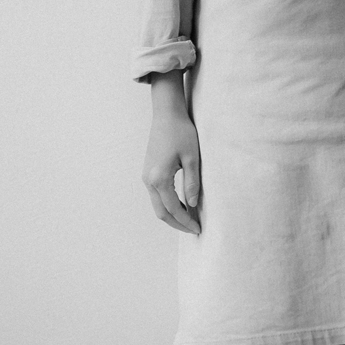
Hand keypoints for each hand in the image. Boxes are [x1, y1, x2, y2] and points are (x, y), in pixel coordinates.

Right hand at [143, 75, 200, 234]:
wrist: (166, 114)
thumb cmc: (181, 133)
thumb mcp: (192, 158)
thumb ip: (192, 183)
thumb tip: (192, 205)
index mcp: (159, 178)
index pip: (173, 209)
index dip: (186, 221)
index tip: (198, 229)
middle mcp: (149, 180)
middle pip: (161, 212)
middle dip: (177, 224)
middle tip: (194, 229)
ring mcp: (146, 177)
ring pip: (157, 205)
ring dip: (172, 215)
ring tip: (190, 219)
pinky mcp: (148, 172)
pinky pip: (156, 196)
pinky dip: (167, 205)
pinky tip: (182, 205)